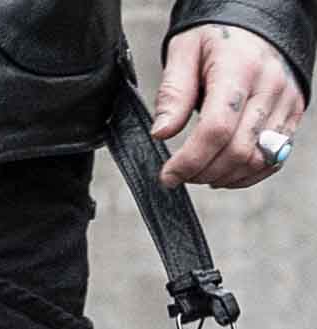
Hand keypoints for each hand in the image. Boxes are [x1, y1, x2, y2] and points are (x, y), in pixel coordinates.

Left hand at [150, 23, 303, 188]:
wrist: (254, 26)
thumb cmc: (216, 39)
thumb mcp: (185, 52)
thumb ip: (173, 93)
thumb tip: (161, 133)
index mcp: (239, 67)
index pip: (216, 129)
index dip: (189, 161)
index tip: (168, 175)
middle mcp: (269, 85)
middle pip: (238, 151)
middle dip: (203, 172)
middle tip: (181, 174)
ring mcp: (285, 101)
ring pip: (256, 160)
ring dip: (224, 177)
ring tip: (200, 172)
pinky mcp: (293, 113)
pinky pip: (272, 160)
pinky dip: (245, 175)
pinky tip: (223, 171)